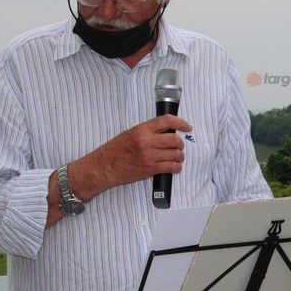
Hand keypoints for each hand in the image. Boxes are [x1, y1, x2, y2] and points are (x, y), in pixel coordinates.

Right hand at [72, 114, 192, 199]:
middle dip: (180, 143)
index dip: (181, 123)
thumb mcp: (130, 133)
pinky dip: (176, 168)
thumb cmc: (114, 151)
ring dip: (180, 156)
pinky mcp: (150, 169)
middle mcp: (146, 141)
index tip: (187, 127)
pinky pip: (171, 167)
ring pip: (175, 154)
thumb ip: (148, 131)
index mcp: (141, 130)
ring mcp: (149, 156)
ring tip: (177, 157)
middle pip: (174, 140)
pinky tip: (174, 167)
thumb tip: (166, 132)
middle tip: (179, 145)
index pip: (167, 121)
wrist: (103, 167)